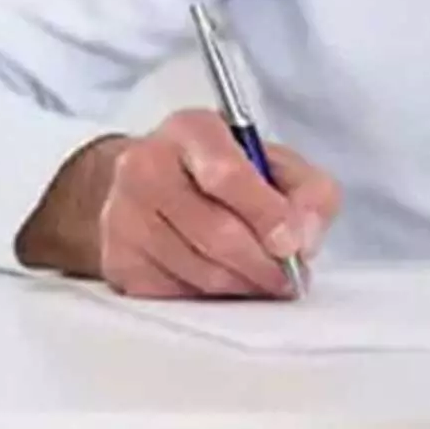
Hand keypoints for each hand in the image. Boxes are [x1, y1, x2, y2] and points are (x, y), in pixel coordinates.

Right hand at [17, 109, 342, 298]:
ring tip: (258, 278)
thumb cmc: (221, 174)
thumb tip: (303, 238)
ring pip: (201, 273)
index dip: (266, 215)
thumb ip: (309, 193)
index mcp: (192, 131)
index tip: (290, 244)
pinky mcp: (119, 260)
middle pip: (217, 234)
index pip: (227, 175)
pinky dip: (212, 297)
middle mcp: (146, 166)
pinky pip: (179, 295)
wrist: (148, 187)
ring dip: (242, 285)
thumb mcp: (276, 165)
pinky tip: (221, 280)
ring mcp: (124, 215)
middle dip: (263, 265)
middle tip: (287, 277)